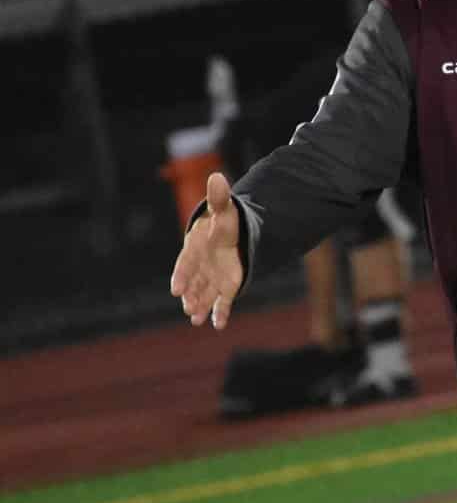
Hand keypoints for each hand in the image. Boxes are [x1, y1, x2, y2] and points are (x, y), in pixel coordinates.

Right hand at [170, 172, 243, 329]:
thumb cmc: (223, 224)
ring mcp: (212, 279)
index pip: (185, 264)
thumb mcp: (224, 211)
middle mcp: (201, 268)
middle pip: (193, 284)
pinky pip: (222, 303)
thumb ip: (219, 198)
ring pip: (205, 295)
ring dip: (200, 306)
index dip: (181, 276)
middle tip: (187, 308)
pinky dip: (220, 313)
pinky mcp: (226, 288)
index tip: (176, 289)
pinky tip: (218, 325)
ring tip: (195, 319)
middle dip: (190, 295)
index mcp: (195, 249)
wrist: (234, 237)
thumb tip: (217, 176)